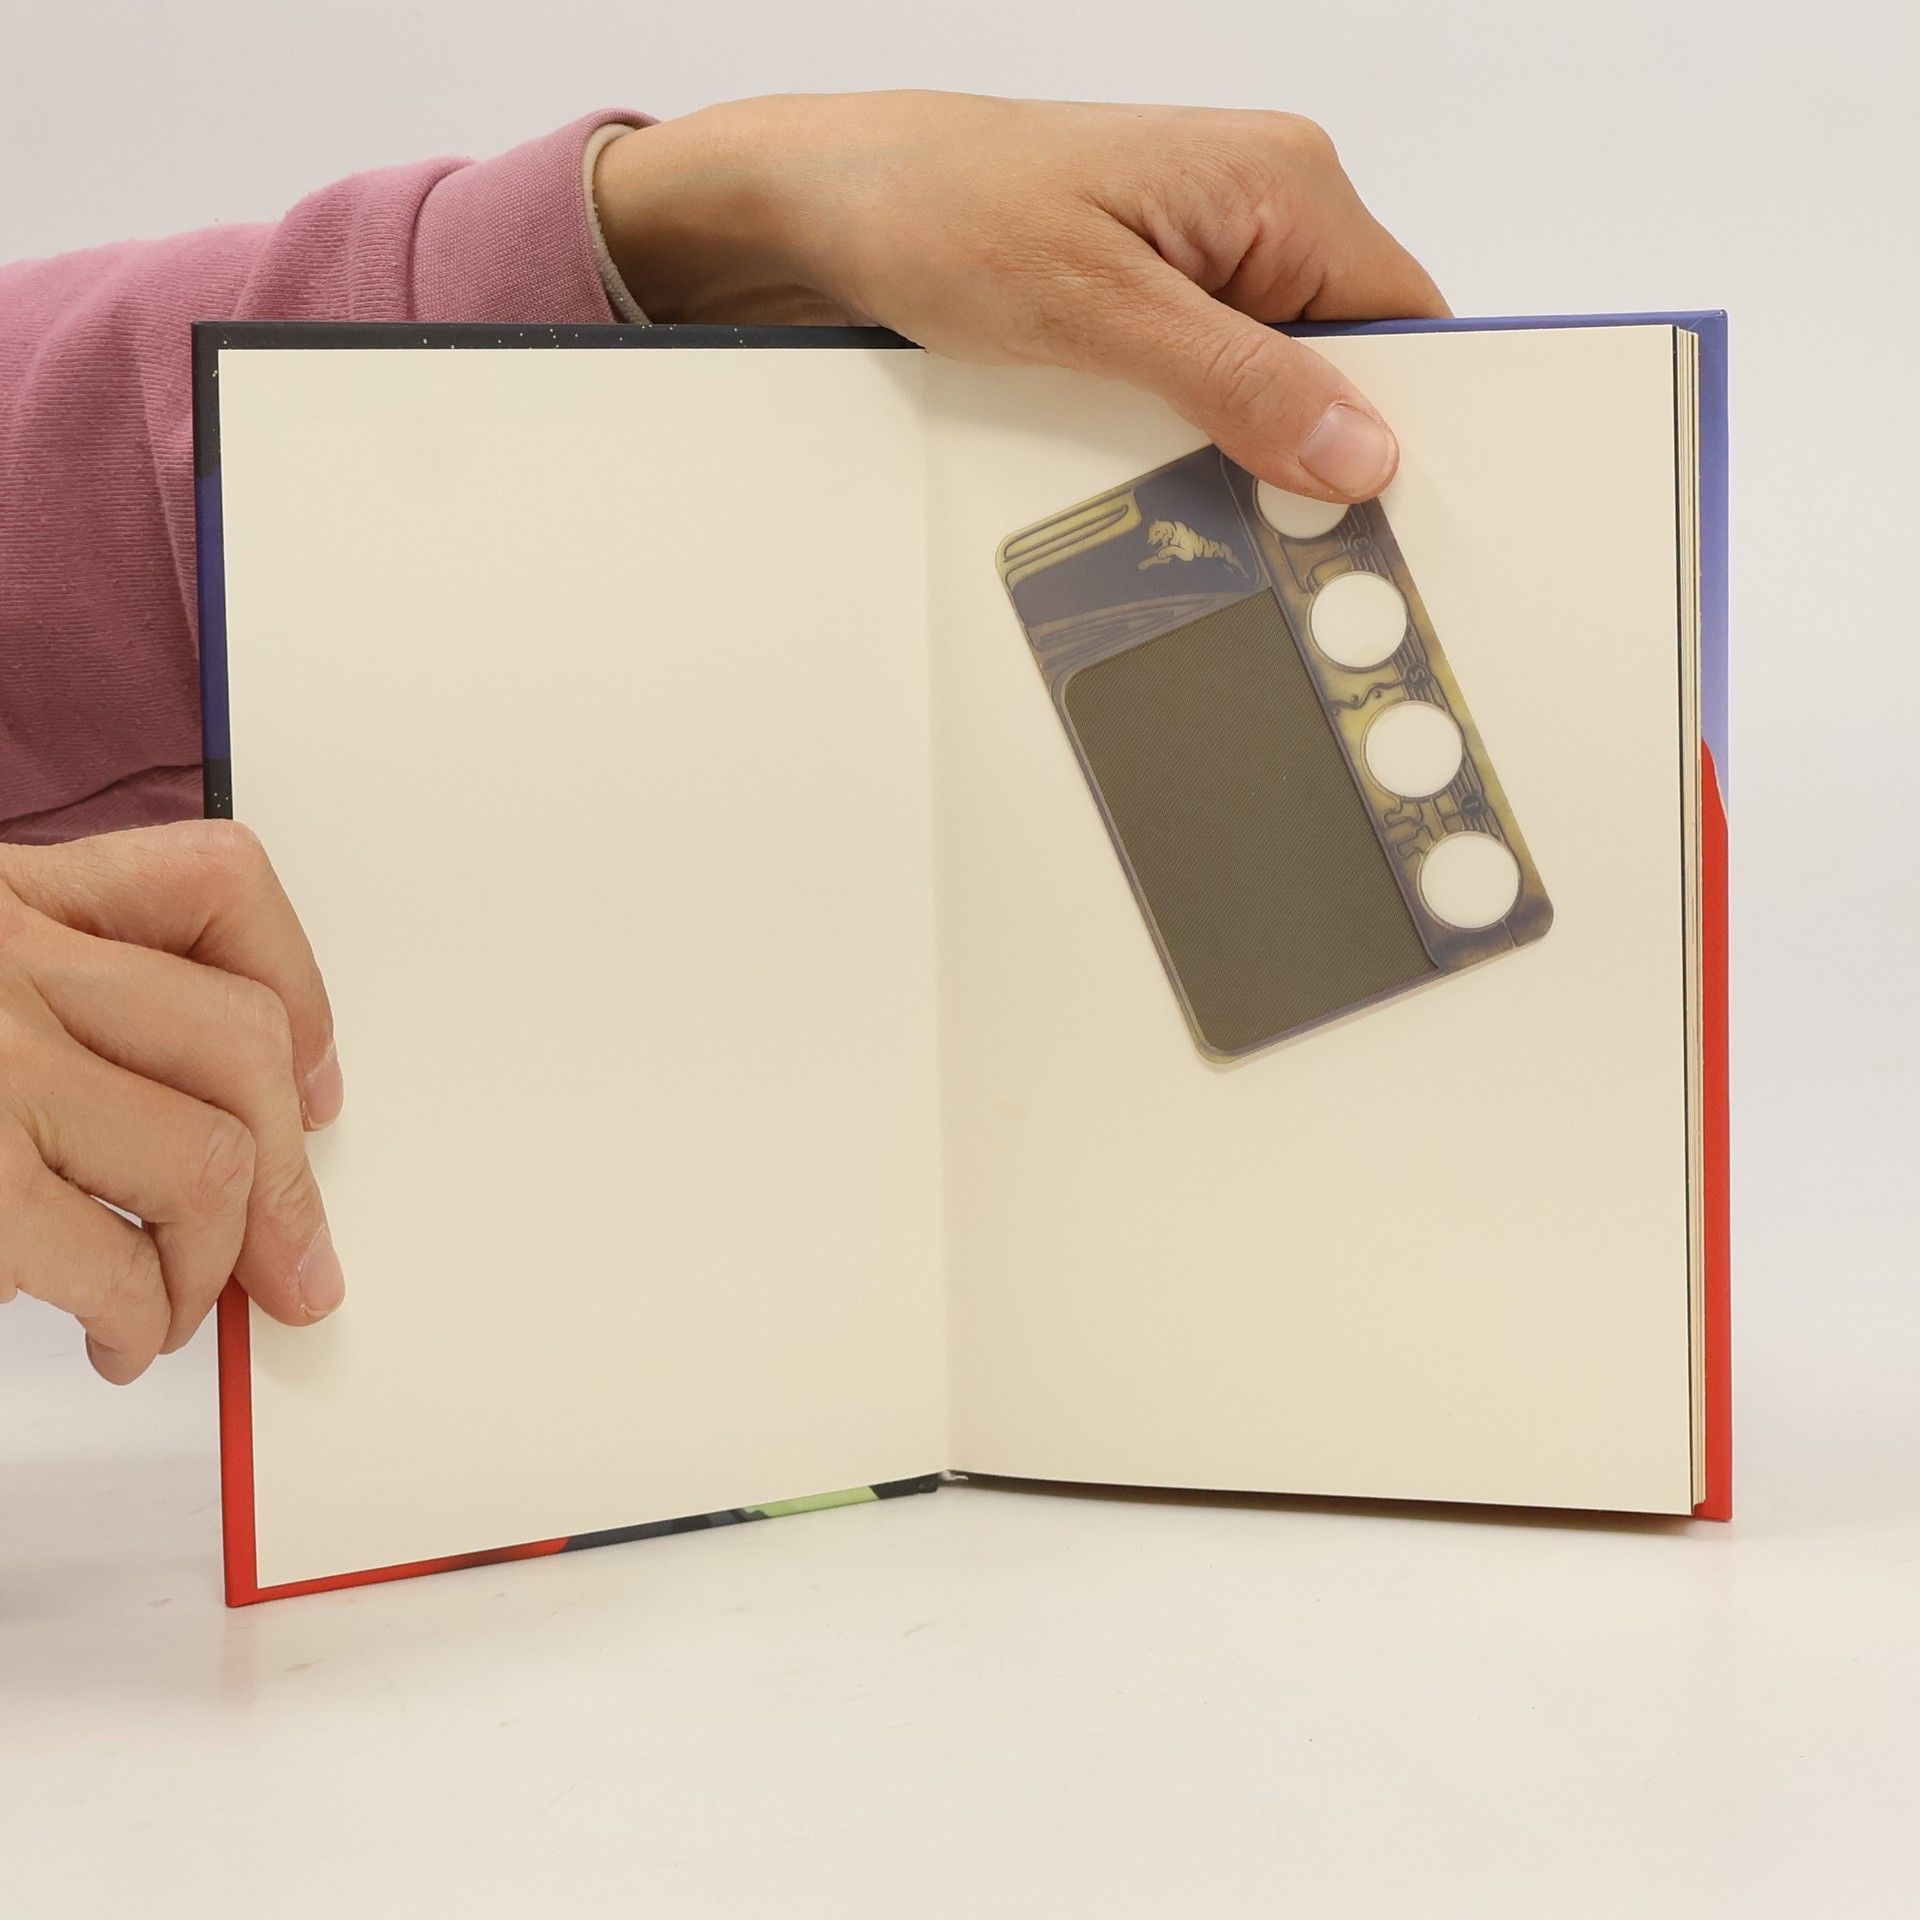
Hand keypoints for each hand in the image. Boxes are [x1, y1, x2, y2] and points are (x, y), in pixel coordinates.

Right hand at [0, 822, 342, 1382]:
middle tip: (295, 1262)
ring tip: (175, 1307)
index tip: (314, 1082)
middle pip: (241, 1042)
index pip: (215, 883)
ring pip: (204, 1151)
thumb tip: (248, 1105)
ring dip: (216, 1258)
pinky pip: (112, 1257)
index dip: (299, 988)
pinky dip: (142, 1317)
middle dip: (289, 1174)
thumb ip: (50, 991)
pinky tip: (114, 1336)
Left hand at [594, 92, 1448, 502]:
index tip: (1354, 509)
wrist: (829, 205)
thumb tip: (1356, 447)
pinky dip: (1190, 427)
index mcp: (1284, 182)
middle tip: (1247, 505)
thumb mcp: (1101, 312)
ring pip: (1277, 382)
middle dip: (1307, 445)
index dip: (1393, 427)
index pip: (1407, 325)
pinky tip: (1141, 444)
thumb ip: (1239, 383)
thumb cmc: (942, 210)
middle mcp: (1261, 207)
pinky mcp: (1159, 291)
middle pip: (1347, 362)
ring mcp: (1209, 252)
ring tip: (1166, 459)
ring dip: (1238, 440)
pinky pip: (1214, 379)